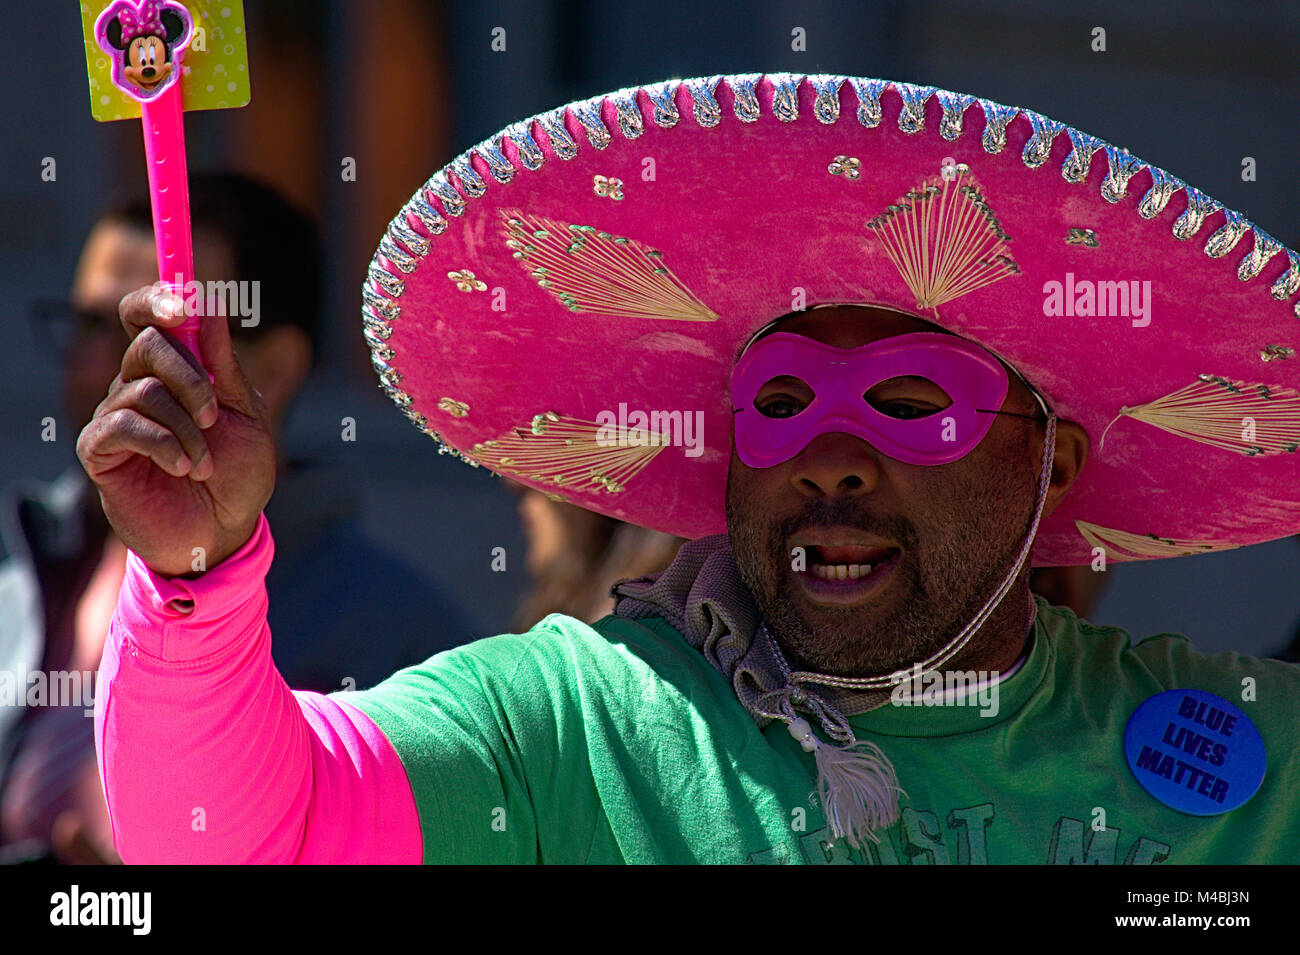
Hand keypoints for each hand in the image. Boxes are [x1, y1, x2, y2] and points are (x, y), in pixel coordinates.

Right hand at [76, 283, 275, 576]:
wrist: (225, 532)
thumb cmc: (237, 473)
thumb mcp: (245, 413)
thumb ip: (224, 364)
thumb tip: (211, 304)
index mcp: (174, 370)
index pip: (146, 315)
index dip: (159, 299)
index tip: (188, 304)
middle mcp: (138, 385)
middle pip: (146, 343)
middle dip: (190, 377)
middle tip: (214, 416)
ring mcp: (116, 416)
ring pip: (143, 389)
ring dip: (187, 428)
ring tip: (205, 463)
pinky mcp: (99, 451)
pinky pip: (123, 426)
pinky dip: (164, 445)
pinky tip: (184, 468)